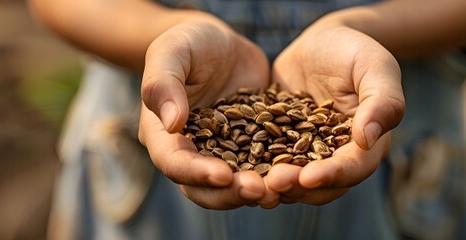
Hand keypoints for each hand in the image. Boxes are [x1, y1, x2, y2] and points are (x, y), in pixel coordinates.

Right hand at [138, 19, 269, 208]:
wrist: (221, 43)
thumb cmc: (188, 42)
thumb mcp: (171, 52)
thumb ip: (163, 84)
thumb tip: (172, 124)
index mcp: (163, 136)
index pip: (174, 162)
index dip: (197, 173)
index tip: (224, 175)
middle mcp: (191, 153)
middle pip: (204, 188)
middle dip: (232, 193)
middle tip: (261, 190)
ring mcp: (222, 155)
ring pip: (236, 185)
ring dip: (259, 191)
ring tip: (284, 186)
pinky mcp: (250, 150)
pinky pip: (264, 167)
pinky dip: (279, 173)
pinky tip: (302, 172)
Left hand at [260, 21, 404, 207]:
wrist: (321, 43)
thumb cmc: (356, 51)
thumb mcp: (375, 67)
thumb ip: (382, 101)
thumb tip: (367, 140)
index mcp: (366, 146)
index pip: (352, 168)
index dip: (332, 175)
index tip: (309, 177)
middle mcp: (336, 158)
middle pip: (319, 186)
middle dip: (296, 187)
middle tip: (272, 183)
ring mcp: (305, 155)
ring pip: (290, 182)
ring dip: (271, 186)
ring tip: (249, 183)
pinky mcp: (278, 146)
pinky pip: (265, 162)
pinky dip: (251, 168)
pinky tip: (231, 168)